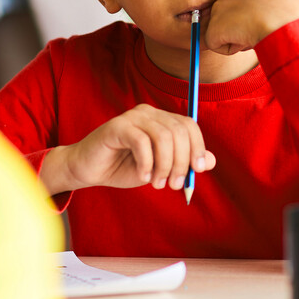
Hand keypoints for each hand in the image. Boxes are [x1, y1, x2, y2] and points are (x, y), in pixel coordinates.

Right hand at [41, 104, 215, 194]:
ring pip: (163, 137)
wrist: (89, 170)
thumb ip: (183, 163)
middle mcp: (149, 113)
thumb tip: (210, 161)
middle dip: (182, 162)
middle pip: (179, 131)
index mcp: (161, 120)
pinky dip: (146, 163)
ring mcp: (132, 117)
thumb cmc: (124, 167)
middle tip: (175, 185)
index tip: (198, 171)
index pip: (189, 125)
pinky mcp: (116, 127)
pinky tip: (142, 176)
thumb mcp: (159, 169)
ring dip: (165, 165)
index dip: (198, 147)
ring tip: (157, 183)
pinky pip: (141, 142)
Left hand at [204, 0, 298, 54]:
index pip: (237, 0)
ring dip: (236, 36)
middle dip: (239, 25)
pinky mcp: (213, 28)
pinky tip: (247, 40)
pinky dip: (230, 48)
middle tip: (260, 26)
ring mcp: (218, 8)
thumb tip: (253, 18)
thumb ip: (258, 3)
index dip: (250, 13)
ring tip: (256, 32)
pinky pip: (216, 44)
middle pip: (227, 15)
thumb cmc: (289, 15)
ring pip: (222, 30)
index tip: (264, 16)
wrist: (283, 22)